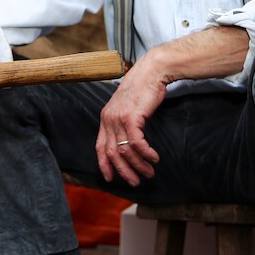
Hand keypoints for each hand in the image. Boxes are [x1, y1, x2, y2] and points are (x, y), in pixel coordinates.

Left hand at [95, 55, 165, 186]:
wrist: (151, 72)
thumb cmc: (143, 89)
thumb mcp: (128, 107)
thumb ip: (124, 123)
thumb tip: (128, 142)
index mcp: (105, 118)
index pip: (100, 147)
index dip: (104, 164)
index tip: (110, 178)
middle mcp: (108, 119)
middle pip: (112, 153)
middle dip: (124, 171)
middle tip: (135, 182)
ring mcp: (118, 118)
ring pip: (125, 151)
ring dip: (138, 165)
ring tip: (149, 172)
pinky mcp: (131, 117)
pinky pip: (137, 143)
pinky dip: (146, 153)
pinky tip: (154, 158)